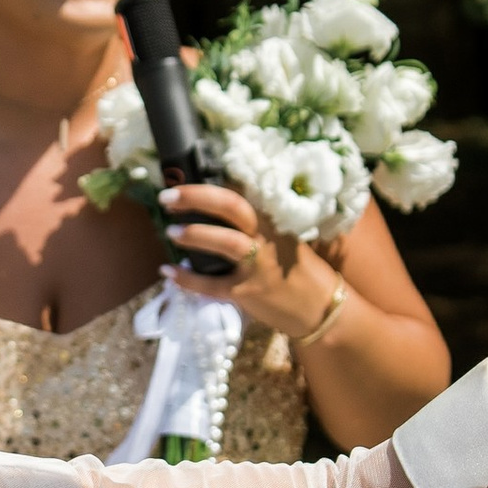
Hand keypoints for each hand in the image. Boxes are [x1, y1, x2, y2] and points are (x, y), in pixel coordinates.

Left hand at [157, 182, 343, 342]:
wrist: (320, 307)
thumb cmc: (297, 270)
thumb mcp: (279, 239)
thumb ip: (252, 226)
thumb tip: (209, 211)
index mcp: (271, 220)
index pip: (239, 194)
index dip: (209, 185)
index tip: (182, 179)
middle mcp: (265, 238)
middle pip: (232, 208)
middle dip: (198, 198)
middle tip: (167, 197)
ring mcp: (258, 266)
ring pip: (225, 243)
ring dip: (195, 234)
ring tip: (170, 231)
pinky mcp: (248, 293)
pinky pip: (212, 285)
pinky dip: (187, 279)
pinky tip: (168, 270)